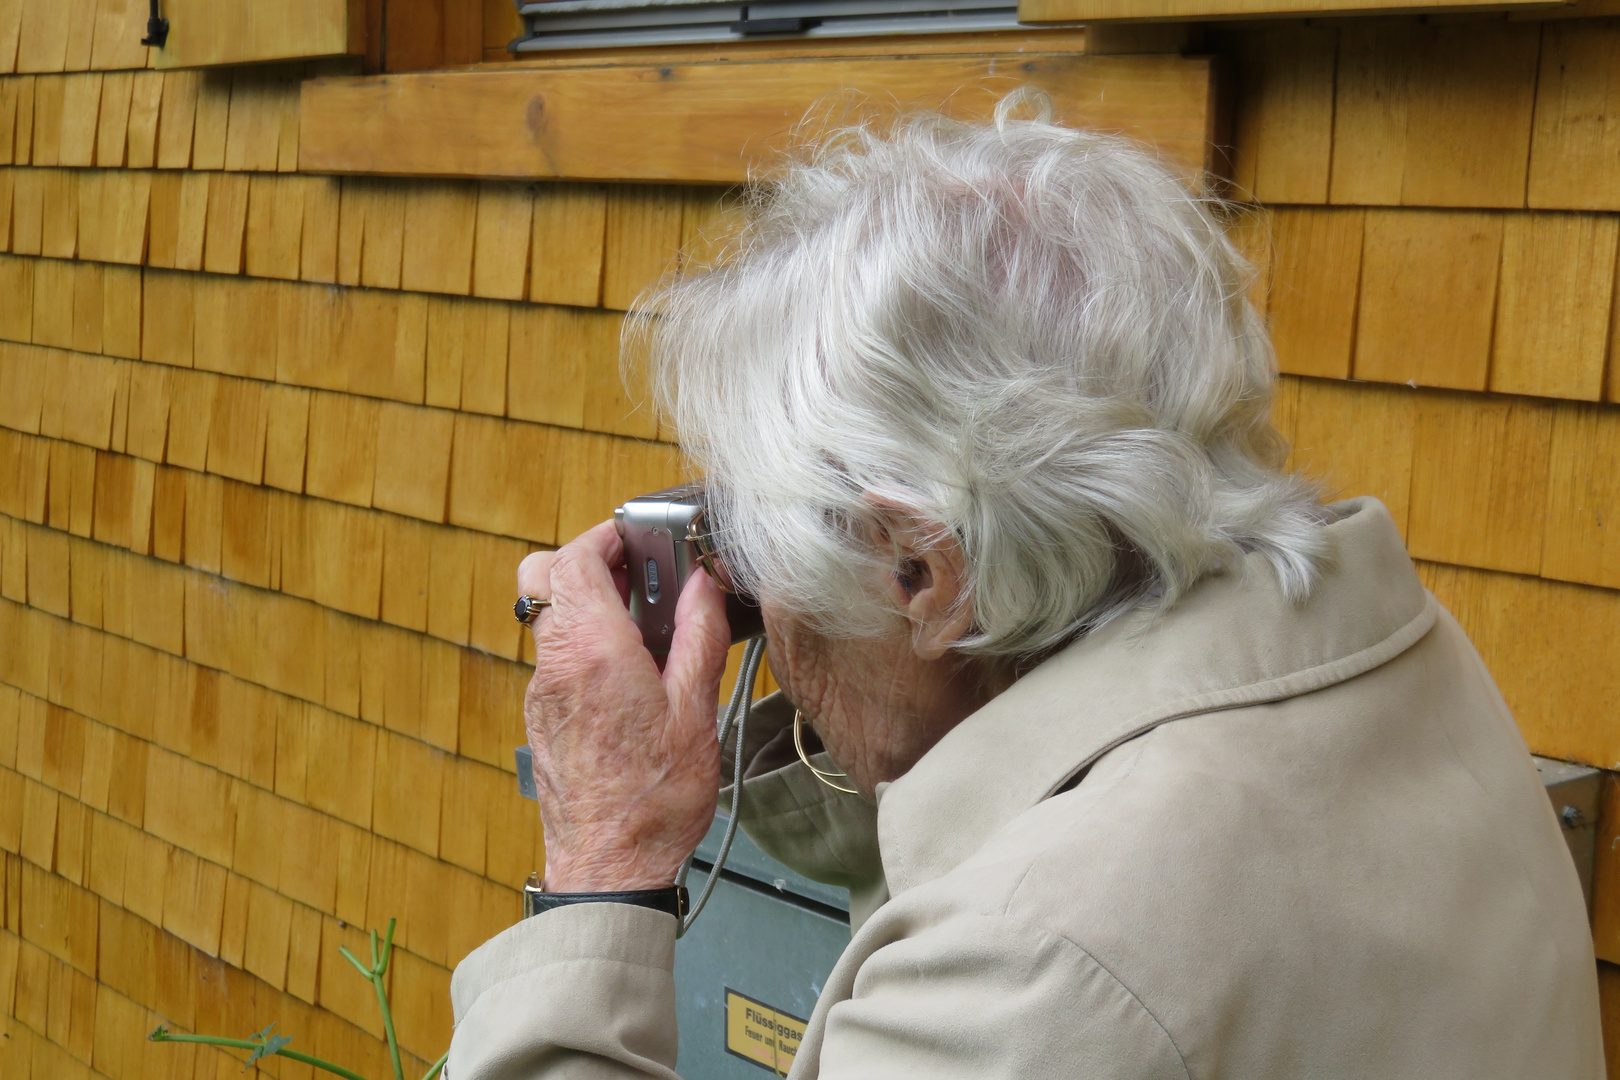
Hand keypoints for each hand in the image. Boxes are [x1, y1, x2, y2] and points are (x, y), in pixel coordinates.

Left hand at [518, 520, 731, 892]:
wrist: (610, 868)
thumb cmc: (654, 800)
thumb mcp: (695, 711)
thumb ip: (698, 636)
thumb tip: (704, 585)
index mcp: (594, 652)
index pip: (576, 559)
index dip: (606, 536)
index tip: (640, 536)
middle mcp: (556, 665)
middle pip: (545, 577)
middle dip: (588, 561)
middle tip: (638, 573)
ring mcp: (542, 693)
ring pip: (549, 618)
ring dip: (591, 604)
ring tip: (646, 627)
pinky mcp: (543, 718)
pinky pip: (555, 658)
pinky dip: (586, 644)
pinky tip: (631, 672)